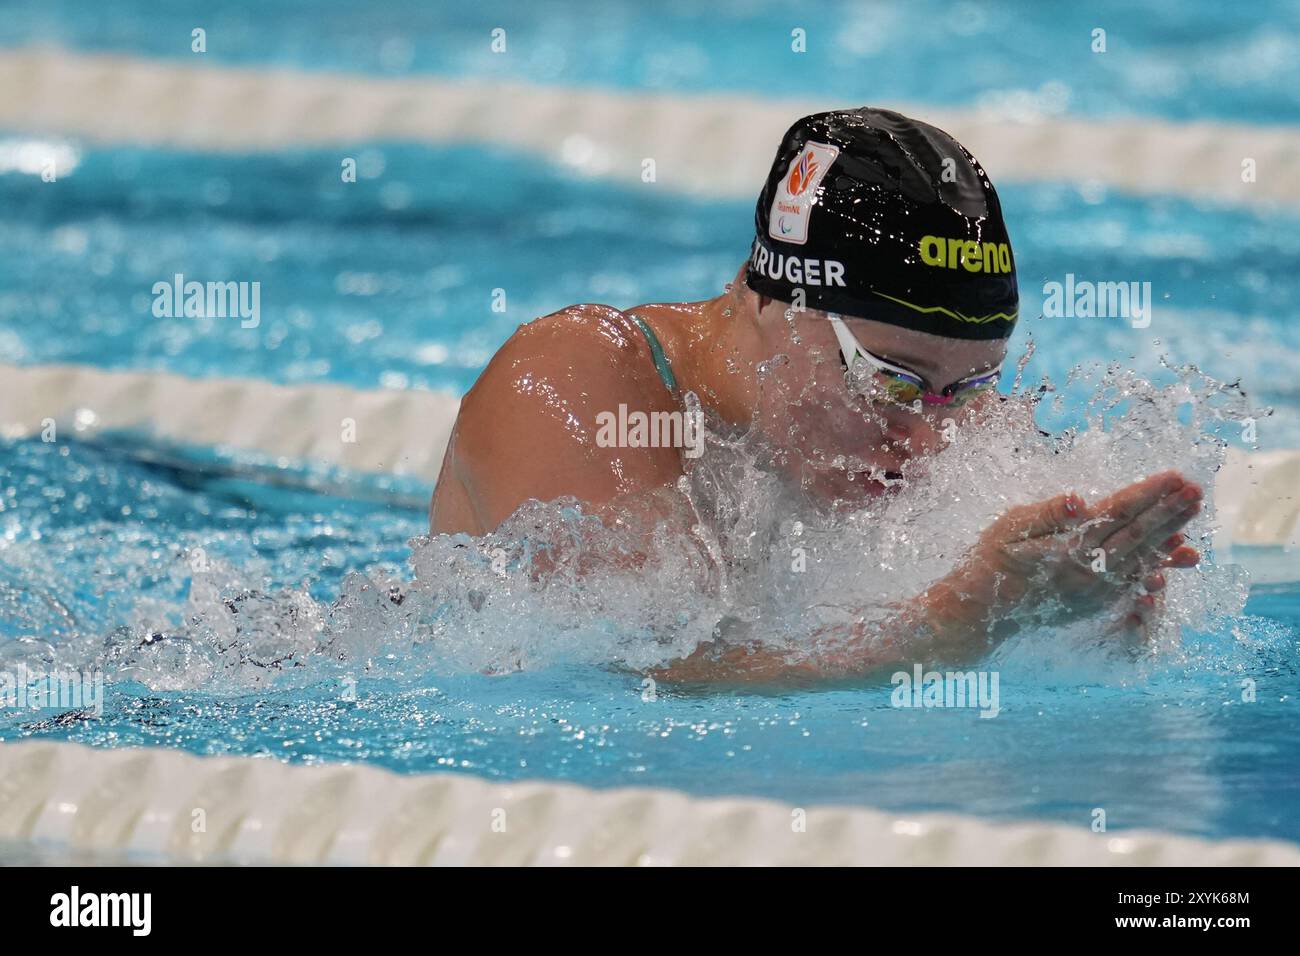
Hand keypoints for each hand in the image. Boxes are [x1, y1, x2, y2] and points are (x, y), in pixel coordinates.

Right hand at [936, 471, 1201, 636]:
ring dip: (1170, 535)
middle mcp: (1089, 571)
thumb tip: (1081, 500)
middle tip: (1198, 490)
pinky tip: (1172, 554)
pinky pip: (1133, 581)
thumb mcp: (1009, 529)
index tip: (1176, 475)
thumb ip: (1048, 513)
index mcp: (1070, 547)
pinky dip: (1157, 565)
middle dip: (1170, 511)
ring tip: (1192, 516)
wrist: (981, 613)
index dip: (1149, 493)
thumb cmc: (990, 562)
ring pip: (1142, 559)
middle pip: (1140, 535)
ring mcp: (1095, 590)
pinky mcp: (1095, 603)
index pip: (1119, 513)